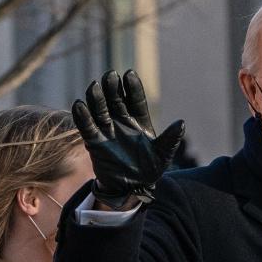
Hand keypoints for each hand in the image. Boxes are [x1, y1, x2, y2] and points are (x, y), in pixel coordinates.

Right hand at [71, 69, 184, 209]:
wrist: (133, 187)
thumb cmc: (150, 168)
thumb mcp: (163, 154)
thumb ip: (170, 139)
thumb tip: (182, 123)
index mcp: (140, 121)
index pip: (135, 100)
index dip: (132, 88)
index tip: (129, 73)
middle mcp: (122, 121)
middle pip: (116, 100)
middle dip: (113, 88)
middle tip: (110, 75)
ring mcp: (108, 130)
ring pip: (100, 110)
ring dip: (96, 98)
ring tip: (94, 86)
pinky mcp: (94, 141)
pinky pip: (86, 126)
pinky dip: (82, 116)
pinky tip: (79, 105)